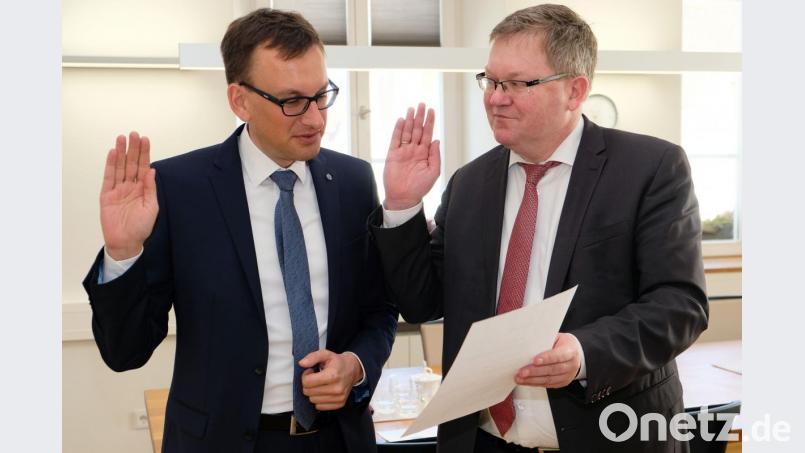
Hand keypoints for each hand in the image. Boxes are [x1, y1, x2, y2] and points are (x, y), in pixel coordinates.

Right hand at [100, 132, 158, 259]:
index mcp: (142, 189)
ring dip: (121, 153)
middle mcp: (130, 186)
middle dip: (133, 149)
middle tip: (134, 134)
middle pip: (131, 163)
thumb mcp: (151, 207)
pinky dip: (110, 165)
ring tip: (122, 138)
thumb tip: (152, 170)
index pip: (143, 167)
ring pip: (120, 167)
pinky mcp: (107, 195)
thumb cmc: (141, 227)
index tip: (145, 140)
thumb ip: (150, 188)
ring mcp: (118, 190)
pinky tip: (113, 154)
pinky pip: (109, 177)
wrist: (126, 242)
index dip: (144, 153)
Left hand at [300, 349, 362, 410]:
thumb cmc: (337, 362)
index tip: (311, 372)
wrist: (353, 369)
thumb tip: (301, 363)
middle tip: (315, 377)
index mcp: (332, 375)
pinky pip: (319, 407)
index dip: (305, 376)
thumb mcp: (325, 354)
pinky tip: (324, 391)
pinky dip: (319, 399)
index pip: (307, 382)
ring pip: (312, 400)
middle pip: (308, 392)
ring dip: (313, 392)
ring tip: (320, 384)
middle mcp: (337, 388)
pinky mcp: (340, 404)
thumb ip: (312, 357)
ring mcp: (339, 397)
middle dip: (308, 384)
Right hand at [383, 103, 440, 210]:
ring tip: (412, 109)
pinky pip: (396, 139)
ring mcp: (403, 151)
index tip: (432, 111)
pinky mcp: (393, 154)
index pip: (428, 134)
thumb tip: (437, 140)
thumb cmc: (419, 188)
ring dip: (410, 120)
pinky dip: (398, 129)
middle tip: (422, 104)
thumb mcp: (433, 172)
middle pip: (418, 129)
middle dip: (420, 117)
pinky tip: (402, 120)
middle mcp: (414, 150)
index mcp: (425, 153)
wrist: (403, 197)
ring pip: (407, 131)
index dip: (430, 122)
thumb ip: (435, 156)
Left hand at [515, 333, 581, 388]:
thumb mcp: (558, 337)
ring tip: (520, 378)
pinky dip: (535, 383)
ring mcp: (567, 375)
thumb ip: (546, 340)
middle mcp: (571, 365)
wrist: (575, 353)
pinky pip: (547, 384)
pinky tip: (525, 381)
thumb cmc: (563, 343)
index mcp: (571, 351)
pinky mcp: (561, 382)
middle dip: (535, 371)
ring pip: (548, 379)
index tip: (534, 360)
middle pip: (552, 369)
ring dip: (532, 380)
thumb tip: (529, 343)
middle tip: (522, 372)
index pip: (559, 355)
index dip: (546, 358)